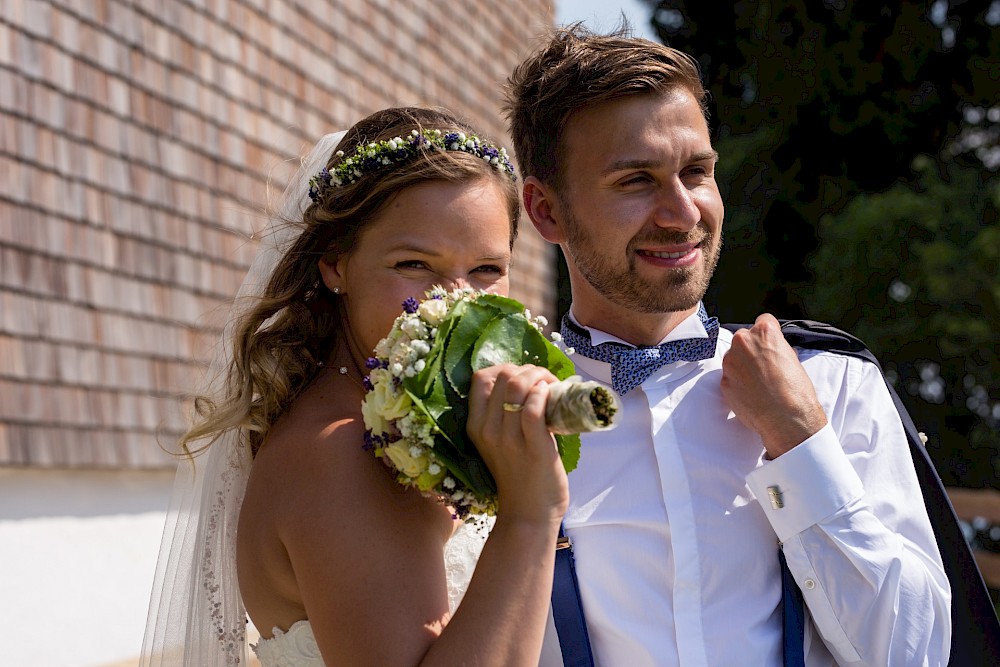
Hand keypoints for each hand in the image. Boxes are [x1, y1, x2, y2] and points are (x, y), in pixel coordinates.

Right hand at [466, 364, 568, 525]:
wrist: (528, 514)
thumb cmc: (518, 476)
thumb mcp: (497, 444)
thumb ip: (503, 416)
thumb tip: (528, 383)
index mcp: (475, 426)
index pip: (480, 378)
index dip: (505, 368)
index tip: (524, 377)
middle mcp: (488, 429)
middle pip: (503, 375)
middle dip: (528, 369)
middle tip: (545, 380)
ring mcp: (509, 438)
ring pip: (518, 386)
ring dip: (540, 377)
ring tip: (553, 386)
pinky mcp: (534, 447)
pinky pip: (534, 407)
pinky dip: (545, 393)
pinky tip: (553, 396)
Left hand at [721, 314, 827, 457]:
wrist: (785, 418)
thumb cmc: (795, 391)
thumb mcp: (793, 359)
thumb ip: (778, 347)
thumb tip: (774, 348)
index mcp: (764, 333)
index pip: (763, 321)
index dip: (769, 334)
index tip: (770, 343)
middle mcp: (743, 342)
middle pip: (744, 338)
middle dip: (752, 349)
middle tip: (765, 366)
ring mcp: (730, 362)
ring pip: (734, 357)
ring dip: (743, 365)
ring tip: (759, 382)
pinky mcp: (723, 381)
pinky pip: (730, 376)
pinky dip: (737, 381)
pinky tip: (751, 392)